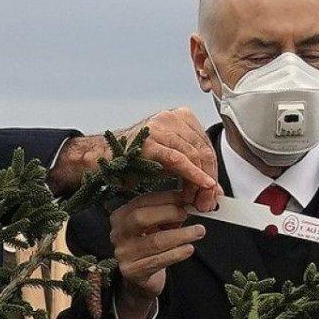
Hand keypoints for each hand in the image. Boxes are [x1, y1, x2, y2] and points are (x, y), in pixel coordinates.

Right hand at [48, 107, 220, 208]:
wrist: (103, 159)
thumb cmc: (135, 161)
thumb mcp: (170, 162)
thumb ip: (193, 171)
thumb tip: (215, 190)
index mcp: (179, 117)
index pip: (206, 144)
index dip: (213, 170)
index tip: (213, 191)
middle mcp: (171, 117)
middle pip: (204, 150)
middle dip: (210, 178)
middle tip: (209, 200)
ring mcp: (161, 127)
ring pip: (195, 155)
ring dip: (201, 182)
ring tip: (199, 200)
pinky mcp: (151, 142)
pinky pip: (179, 159)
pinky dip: (194, 175)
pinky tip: (202, 186)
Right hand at [110, 189, 205, 318]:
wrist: (140, 278)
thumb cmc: (150, 245)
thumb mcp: (156, 225)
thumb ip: (168, 212)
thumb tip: (188, 200)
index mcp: (122, 216)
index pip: (142, 201)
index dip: (166, 197)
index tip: (185, 197)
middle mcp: (118, 233)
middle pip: (141, 218)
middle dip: (169, 213)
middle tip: (187, 214)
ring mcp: (123, 253)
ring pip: (155, 241)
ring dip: (181, 235)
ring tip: (198, 231)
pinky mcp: (133, 271)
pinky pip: (159, 260)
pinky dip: (177, 253)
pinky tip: (189, 249)